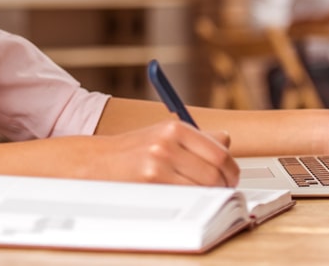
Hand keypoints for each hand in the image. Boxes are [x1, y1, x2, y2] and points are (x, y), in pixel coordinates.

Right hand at [86, 120, 239, 187]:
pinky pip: (185, 198)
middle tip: (221, 192)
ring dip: (209, 196)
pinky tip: (185, 199)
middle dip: (223, 187)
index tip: (230, 178)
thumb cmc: (132, 151)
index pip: (219, 152)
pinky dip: (191, 201)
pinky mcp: (150, 182)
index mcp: (175, 127)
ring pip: (202, 187)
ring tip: (202, 195)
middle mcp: (167, 142)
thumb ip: (196, 138)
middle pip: (214, 172)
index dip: (231, 170)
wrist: (97, 162)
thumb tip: (226, 139)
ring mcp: (158, 163)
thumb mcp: (163, 135)